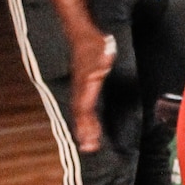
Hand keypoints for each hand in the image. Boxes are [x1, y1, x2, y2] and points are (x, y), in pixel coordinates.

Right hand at [66, 26, 117, 152]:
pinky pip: (82, 108)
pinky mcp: (82, 89)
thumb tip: (104, 61)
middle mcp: (81, 88)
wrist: (81, 36)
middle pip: (80, 113)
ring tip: (88, 145)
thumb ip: (103, 56)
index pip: (85, 104)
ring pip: (79, 112)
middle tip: (89, 148)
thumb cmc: (95, 44)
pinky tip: (88, 130)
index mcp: (87, 81)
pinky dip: (84, 121)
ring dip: (84, 129)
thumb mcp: (102, 49)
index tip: (90, 133)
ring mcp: (80, 88)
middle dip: (85, 130)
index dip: (87, 120)